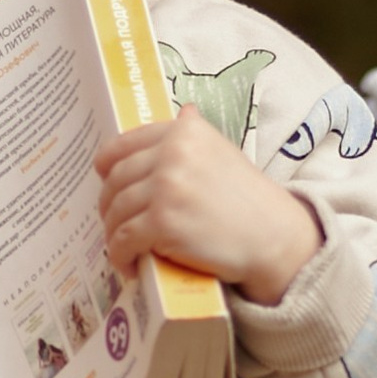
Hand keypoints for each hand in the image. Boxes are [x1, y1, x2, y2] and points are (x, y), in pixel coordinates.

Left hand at [94, 107, 319, 305]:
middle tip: (114, 222)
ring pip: (116, 210)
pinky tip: (128, 265)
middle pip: (116, 179)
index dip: (108, 165)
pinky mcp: (162, 222)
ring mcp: (166, 187)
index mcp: (184, 133)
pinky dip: (120, 255)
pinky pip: (123, 239)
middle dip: (109, 204)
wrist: (273, 236)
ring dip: (113, 233)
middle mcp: (173, 153)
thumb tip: (184, 112)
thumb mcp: (223, 152)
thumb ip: (196, 135)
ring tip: (122, 247)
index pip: (125, 144)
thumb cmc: (248, 199)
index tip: (104, 179)